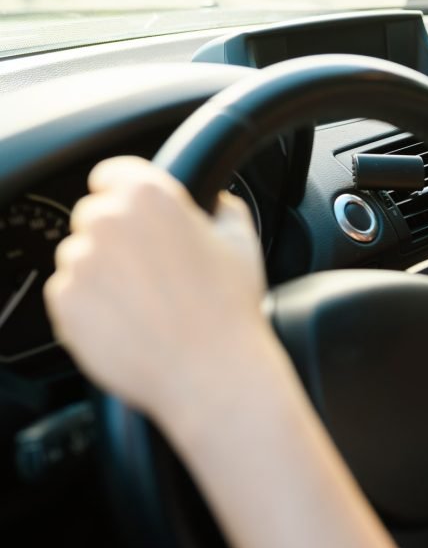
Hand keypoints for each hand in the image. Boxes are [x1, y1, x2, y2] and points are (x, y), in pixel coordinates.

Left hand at [44, 156, 272, 434]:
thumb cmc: (230, 312)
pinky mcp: (65, 302)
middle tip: (152, 271)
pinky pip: (69, 295)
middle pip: (93, 216)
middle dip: (117, 238)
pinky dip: (91, 307)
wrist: (211, 374)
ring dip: (103, 273)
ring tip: (144, 303)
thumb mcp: (243, 245)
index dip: (126, 194)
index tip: (138, 216)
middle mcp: (108, 222)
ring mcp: (81, 262)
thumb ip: (223, 208)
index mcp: (151, 197)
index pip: (112, 173)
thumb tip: (216, 202)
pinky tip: (129, 323)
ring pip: (80, 257)